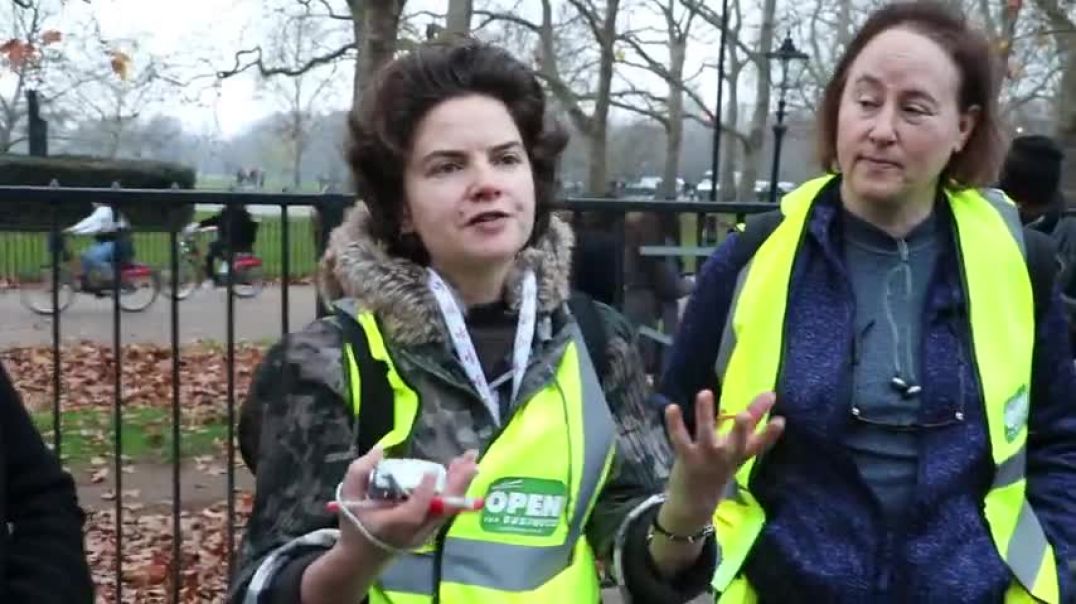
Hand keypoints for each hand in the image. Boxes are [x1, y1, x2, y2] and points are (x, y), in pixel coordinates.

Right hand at [334, 447, 478, 558]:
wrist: (361, 559)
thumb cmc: (355, 526)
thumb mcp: (348, 498)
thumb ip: (360, 472)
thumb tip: (379, 450)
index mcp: (393, 526)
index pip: (415, 511)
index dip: (425, 492)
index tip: (432, 471)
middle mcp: (415, 531)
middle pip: (442, 509)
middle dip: (457, 483)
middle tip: (469, 459)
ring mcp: (426, 533)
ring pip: (449, 508)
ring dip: (460, 483)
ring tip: (470, 459)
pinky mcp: (431, 530)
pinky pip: (447, 509)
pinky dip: (456, 490)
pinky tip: (460, 471)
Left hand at [660, 390, 783, 529]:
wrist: (694, 502)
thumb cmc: (718, 469)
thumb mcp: (737, 451)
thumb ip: (749, 426)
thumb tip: (766, 399)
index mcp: (740, 454)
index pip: (760, 444)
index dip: (771, 434)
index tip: (781, 420)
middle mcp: (726, 456)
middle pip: (737, 443)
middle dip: (742, 430)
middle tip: (745, 415)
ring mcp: (706, 457)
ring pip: (706, 434)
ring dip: (705, 414)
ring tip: (705, 393)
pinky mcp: (686, 457)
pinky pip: (680, 439)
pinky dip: (674, 424)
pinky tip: (672, 407)